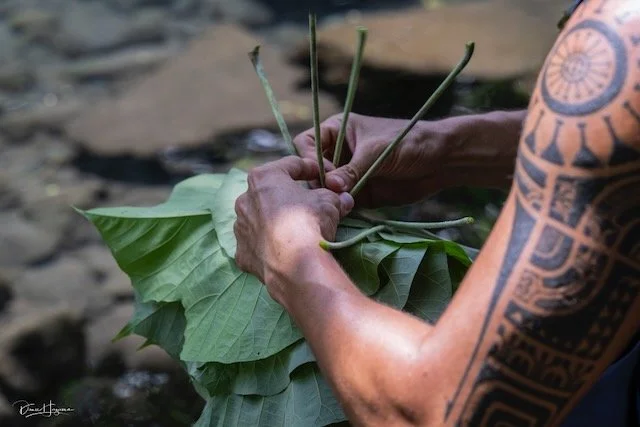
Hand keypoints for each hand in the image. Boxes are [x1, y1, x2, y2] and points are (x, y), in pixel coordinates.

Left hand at [234, 156, 353, 302]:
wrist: (295, 264)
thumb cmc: (310, 222)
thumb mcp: (330, 202)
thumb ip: (334, 196)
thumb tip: (344, 199)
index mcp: (263, 178)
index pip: (290, 165)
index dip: (310, 168)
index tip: (323, 175)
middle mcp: (244, 199)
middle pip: (270, 192)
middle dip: (288, 195)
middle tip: (308, 203)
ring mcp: (240, 227)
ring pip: (259, 218)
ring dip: (275, 220)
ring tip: (295, 230)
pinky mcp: (242, 252)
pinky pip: (256, 244)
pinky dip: (268, 245)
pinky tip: (283, 250)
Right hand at [293, 113, 450, 206]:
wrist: (441, 161)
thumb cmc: (409, 142)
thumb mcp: (378, 152)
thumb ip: (353, 169)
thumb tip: (330, 185)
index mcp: (337, 130)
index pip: (306, 143)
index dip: (309, 158)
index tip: (325, 173)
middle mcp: (338, 153)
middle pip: (311, 169)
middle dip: (318, 182)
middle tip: (332, 194)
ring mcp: (347, 175)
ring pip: (324, 189)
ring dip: (328, 199)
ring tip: (340, 206)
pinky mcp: (359, 194)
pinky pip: (341, 204)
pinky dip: (340, 210)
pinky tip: (345, 215)